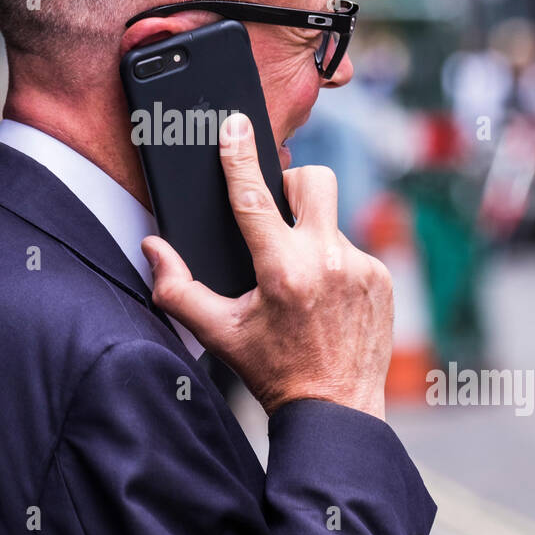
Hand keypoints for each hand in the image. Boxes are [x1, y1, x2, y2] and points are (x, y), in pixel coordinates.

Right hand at [142, 113, 393, 418]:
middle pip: (313, 181)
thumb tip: (153, 248)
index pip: (253, 196)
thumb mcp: (218, 334)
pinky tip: (324, 298)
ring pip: (331, 219)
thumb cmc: (273, 372)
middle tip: (276, 215)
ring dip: (310, 237)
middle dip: (291, 185)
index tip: (235, 125)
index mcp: (283, 271)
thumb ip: (177, 290)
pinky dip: (333, 264)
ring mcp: (360, 267)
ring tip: (300, 282)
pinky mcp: (381, 278)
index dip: (239, 156)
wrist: (336, 409)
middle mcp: (326, 261)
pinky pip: (352, 249)